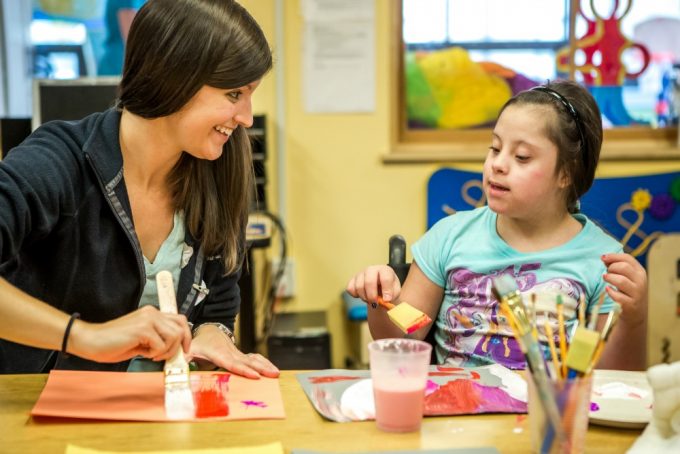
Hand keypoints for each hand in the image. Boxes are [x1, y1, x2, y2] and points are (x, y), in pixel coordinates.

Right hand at [70, 305, 191, 362]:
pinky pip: (162, 345)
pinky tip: (143, 354)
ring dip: (166, 351)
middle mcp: (152, 313)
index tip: (184, 350)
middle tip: (167, 356)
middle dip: (179, 345)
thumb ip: (157, 339)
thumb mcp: (141, 340)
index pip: (180, 320)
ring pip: (175, 336)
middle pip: (182, 327)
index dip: (186, 336)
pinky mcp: (143, 329)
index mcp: (152, 314)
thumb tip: (175, 349)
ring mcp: (148, 319)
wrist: (91, 341)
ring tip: (152, 355)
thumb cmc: (113, 344)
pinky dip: (156, 354)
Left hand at [187, 324, 278, 378]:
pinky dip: (263, 362)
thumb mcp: (189, 348)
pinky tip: (271, 369)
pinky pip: (254, 358)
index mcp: (219, 353)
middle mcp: (230, 352)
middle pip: (247, 361)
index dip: (243, 369)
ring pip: (253, 359)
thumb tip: (179, 366)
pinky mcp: (240, 355)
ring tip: (276, 373)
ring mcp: (237, 353)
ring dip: (265, 365)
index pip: (232, 363)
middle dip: (260, 368)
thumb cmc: (198, 342)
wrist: (208, 329)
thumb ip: (184, 358)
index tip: (254, 375)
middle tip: (272, 375)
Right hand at [346, 265, 400, 303]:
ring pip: (359, 286)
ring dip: (364, 297)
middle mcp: (372, 269)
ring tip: (370, 300)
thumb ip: (392, 295)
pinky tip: (363, 295)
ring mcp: (361, 273)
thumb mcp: (395, 291)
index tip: (387, 300)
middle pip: (369, 281)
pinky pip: (350, 289)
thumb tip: (385, 300)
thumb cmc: (389, 288)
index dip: (386, 290)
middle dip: (372, 295)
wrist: (380, 287)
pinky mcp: (353, 279)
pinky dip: (355, 295)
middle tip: (375, 303)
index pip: (385, 278)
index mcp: (385, 270)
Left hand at [601, 253, 646, 325]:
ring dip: (609, 278)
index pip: (628, 258)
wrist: (636, 312)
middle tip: (607, 273)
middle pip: (624, 267)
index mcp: (640, 271)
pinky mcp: (630, 304)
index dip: (613, 256)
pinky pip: (618, 296)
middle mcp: (641, 281)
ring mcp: (637, 293)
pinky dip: (610, 292)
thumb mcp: (626, 277)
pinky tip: (608, 289)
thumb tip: (604, 258)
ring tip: (605, 278)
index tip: (602, 258)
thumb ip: (617, 266)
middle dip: (611, 268)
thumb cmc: (628, 291)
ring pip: (621, 280)